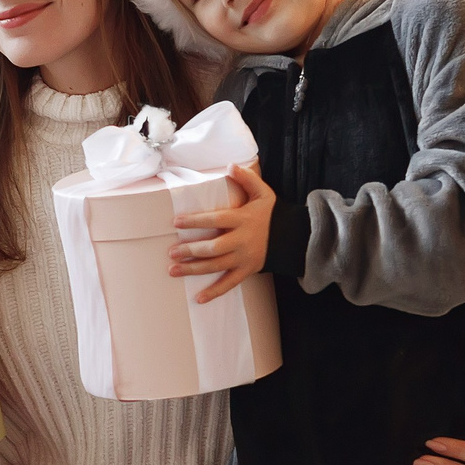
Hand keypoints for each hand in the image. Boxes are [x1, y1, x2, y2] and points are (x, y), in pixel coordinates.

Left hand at [168, 163, 275, 303]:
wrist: (293, 237)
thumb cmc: (272, 213)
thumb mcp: (263, 192)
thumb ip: (247, 178)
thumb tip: (231, 165)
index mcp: (243, 220)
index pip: (216, 220)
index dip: (196, 221)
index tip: (176, 223)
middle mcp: (242, 241)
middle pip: (213, 248)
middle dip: (191, 250)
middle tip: (172, 251)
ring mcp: (244, 258)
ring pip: (216, 267)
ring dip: (193, 270)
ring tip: (173, 270)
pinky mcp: (247, 271)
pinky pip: (229, 284)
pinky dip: (214, 292)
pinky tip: (198, 298)